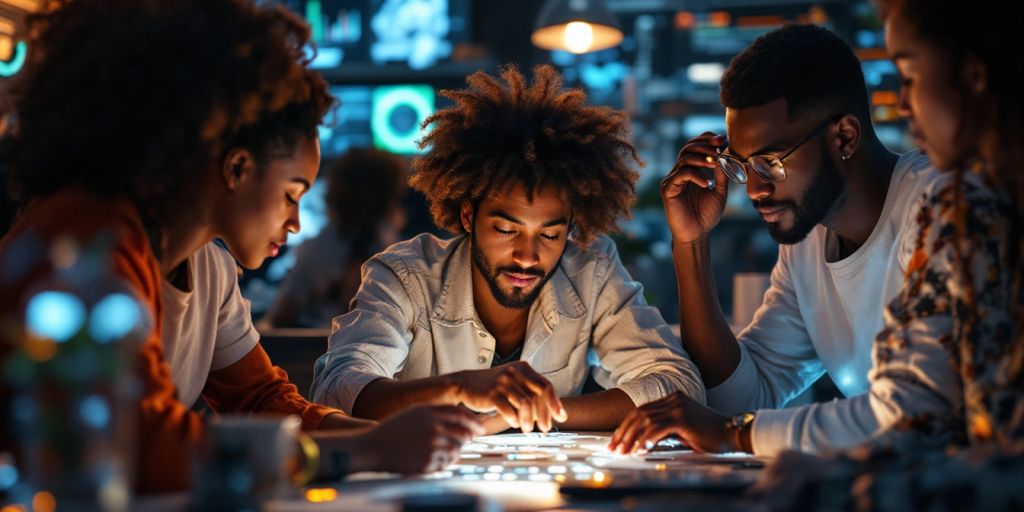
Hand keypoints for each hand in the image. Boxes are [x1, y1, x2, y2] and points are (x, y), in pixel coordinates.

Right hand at [356, 405, 483, 473]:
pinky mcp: (427, 462)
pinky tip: (432, 459)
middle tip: (468, 441)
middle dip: (468, 438)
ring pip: (457, 450)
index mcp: (429, 412)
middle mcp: (432, 427)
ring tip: (443, 451)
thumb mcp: (414, 413)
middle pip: (463, 433)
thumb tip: (462, 418)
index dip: (474, 421)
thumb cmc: (394, 430)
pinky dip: (443, 462)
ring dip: (455, 451)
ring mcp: (430, 446)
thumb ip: (437, 412)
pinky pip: (445, 463)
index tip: (480, 428)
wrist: (373, 447)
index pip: (461, 415)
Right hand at [451, 361, 566, 432]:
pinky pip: (509, 410)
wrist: (466, 384)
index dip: (555, 403)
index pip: (546, 386)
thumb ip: (530, 391)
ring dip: (529, 420)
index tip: (561, 417)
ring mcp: (502, 382)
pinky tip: (514, 423)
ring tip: (527, 429)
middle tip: (545, 429)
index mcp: (523, 368)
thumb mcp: (514, 382)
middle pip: (538, 395)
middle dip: (545, 415)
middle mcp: (514, 372)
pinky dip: (514, 419)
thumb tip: (552, 411)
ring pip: (525, 404)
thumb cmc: (494, 387)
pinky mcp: (491, 393)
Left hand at [607, 392, 735, 453]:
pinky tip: (640, 450)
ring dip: (631, 438)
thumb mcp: (682, 430)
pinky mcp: (684, 419)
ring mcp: (679, 407)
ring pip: (645, 421)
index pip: (641, 411)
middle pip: (639, 414)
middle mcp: (674, 399)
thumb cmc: (708, 435)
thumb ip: (664, 430)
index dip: (625, 426)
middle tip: (613, 448)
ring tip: (624, 452)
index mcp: (672, 398)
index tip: (615, 440)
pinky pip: (658, 429)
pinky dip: (646, 440)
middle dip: (623, 432)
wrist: (732, 433)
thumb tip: (641, 441)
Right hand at [661, 132, 728, 243]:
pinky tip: (707, 183)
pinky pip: (681, 175)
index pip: (695, 146)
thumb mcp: (720, 191)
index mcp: (691, 170)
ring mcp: (672, 180)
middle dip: (704, 145)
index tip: (722, 140)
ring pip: (684, 159)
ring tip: (715, 165)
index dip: (707, 140)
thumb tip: (725, 155)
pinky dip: (696, 175)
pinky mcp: (668, 190)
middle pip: (688, 148)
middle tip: (719, 148)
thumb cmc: (706, 215)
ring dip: (701, 158)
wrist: (696, 235)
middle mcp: (680, 172)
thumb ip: (721, 174)